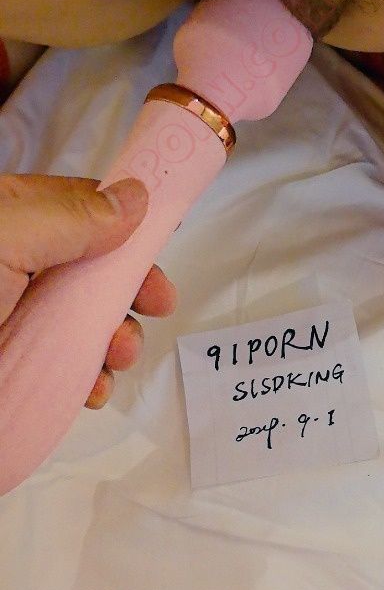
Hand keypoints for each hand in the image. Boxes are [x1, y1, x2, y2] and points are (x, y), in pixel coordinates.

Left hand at [0, 174, 176, 408]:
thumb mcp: (2, 236)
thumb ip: (70, 216)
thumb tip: (134, 197)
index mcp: (7, 223)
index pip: (79, 211)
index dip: (126, 228)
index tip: (161, 250)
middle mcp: (10, 270)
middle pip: (86, 271)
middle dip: (125, 291)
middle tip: (154, 309)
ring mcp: (10, 324)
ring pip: (78, 326)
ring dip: (112, 341)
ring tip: (117, 360)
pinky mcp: (11, 372)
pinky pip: (59, 373)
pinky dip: (85, 382)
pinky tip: (91, 392)